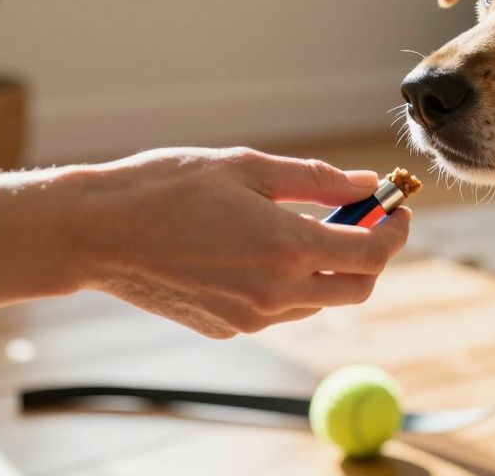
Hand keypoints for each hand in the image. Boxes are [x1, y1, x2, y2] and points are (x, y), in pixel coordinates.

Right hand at [71, 148, 410, 338]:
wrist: (96, 234)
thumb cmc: (166, 187)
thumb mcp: (247, 166)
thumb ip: (316, 179)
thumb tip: (367, 184)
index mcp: (286, 246)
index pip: (371, 252)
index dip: (396, 231)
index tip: (398, 210)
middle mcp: (276, 292)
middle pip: (357, 288)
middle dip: (372, 256)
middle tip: (365, 221)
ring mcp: (251, 317)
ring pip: (320, 302)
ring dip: (331, 271)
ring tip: (310, 229)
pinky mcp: (227, 328)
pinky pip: (281, 311)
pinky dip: (292, 285)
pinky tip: (264, 251)